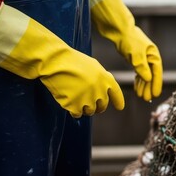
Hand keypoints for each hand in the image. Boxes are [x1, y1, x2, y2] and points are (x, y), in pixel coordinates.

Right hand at [0, 3, 124, 116]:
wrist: (56, 62)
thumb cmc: (72, 61)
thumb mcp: (94, 66)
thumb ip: (102, 79)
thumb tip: (104, 90)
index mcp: (106, 80)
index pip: (116, 94)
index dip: (118, 101)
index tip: (119, 107)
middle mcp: (100, 91)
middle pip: (102, 106)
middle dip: (97, 106)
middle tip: (89, 103)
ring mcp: (88, 100)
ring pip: (90, 111)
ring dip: (84, 108)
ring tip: (76, 98)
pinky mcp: (75, 106)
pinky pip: (77, 114)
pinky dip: (73, 110)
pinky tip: (69, 102)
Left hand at [89, 0, 162, 100]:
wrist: (117, 29)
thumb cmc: (127, 39)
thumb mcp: (135, 54)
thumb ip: (142, 67)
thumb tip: (148, 79)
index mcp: (153, 54)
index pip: (157, 72)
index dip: (156, 84)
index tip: (155, 94)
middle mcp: (150, 57)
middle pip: (152, 75)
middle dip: (149, 87)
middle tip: (146, 99)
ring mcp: (143, 58)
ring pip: (145, 75)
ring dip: (143, 85)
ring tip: (141, 96)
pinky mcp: (135, 59)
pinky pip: (139, 72)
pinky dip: (138, 80)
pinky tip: (137, 87)